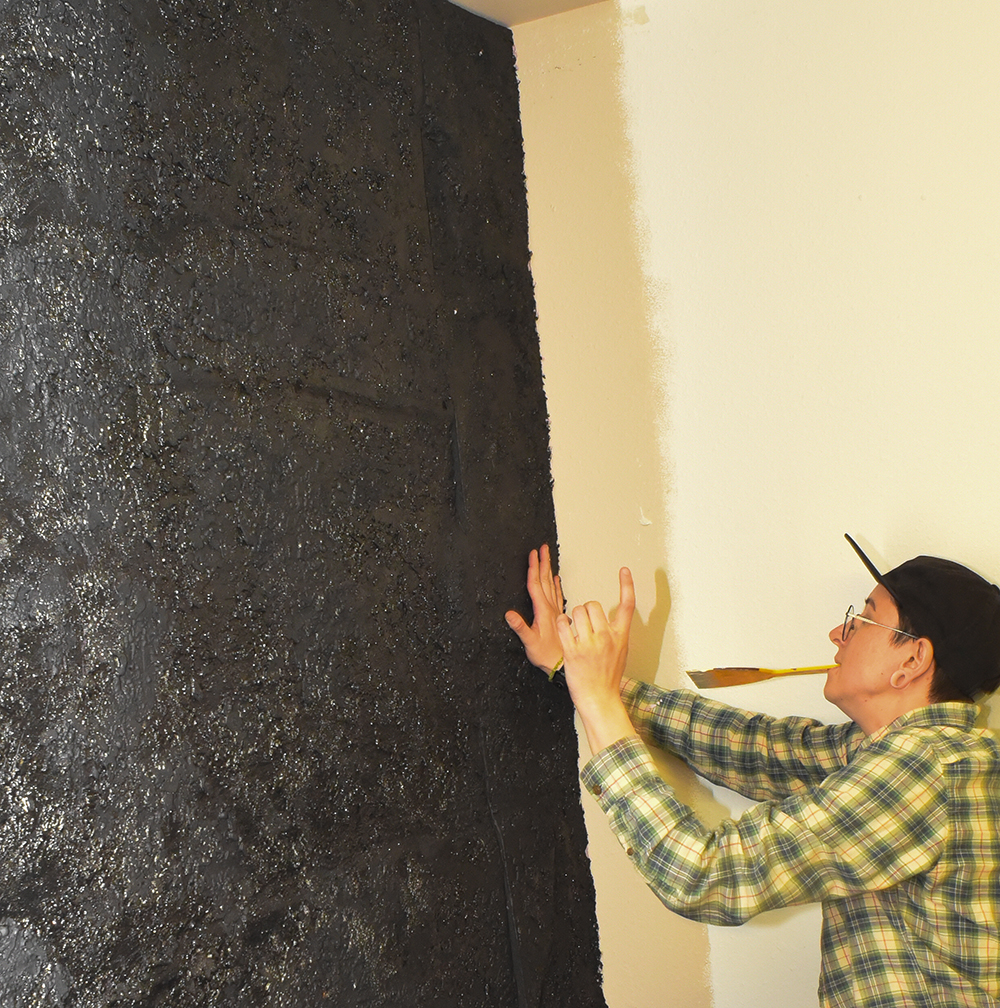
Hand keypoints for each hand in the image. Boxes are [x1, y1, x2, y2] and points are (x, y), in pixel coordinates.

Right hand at [505, 544, 565, 675]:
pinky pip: (556, 594)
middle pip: (545, 580)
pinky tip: (555, 579)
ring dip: (548, 569)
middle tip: (542, 547)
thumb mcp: (530, 642)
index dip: (534, 568)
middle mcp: (550, 608)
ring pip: (551, 585)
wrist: (561, 664)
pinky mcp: (557, 616)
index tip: (533, 554)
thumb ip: (521, 628)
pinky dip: (555, 584)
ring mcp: (555, 611)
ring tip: (547, 557)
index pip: (536, 584)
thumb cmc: (546, 655)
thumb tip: (509, 614)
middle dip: (543, 562)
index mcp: (543, 610)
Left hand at [556, 567, 636, 752]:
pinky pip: (563, 624)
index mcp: (620, 636)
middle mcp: (606, 637)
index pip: (627, 606)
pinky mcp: (573, 650)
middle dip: (584, 610)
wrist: (599, 697)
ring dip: (571, 617)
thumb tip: (609, 620)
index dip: (627, 586)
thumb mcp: (620, 651)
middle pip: (592, 605)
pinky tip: (564, 632)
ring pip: (576, 612)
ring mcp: (590, 643)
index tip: (624, 570)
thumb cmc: (608, 676)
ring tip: (573, 630)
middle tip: (583, 624)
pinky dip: (561, 625)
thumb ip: (615, 633)